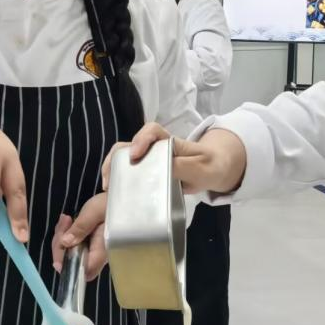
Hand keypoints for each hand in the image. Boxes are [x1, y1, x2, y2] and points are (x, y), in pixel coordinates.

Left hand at [51, 192, 107, 280]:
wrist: (122, 198)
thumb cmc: (113, 203)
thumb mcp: (95, 211)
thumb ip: (81, 227)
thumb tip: (65, 243)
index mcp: (102, 250)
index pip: (85, 270)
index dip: (69, 265)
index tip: (60, 248)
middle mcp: (97, 255)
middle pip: (73, 262)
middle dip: (61, 245)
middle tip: (64, 222)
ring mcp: (93, 250)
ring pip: (70, 253)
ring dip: (62, 237)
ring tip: (66, 218)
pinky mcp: (90, 243)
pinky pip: (73, 244)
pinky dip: (66, 234)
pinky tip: (68, 220)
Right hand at [101, 122, 247, 194]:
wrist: (216, 170)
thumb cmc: (210, 165)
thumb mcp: (202, 167)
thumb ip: (184, 166)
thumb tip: (162, 169)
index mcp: (170, 142)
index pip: (152, 131)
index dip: (140, 140)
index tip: (134, 156)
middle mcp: (156, 148)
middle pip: (129, 144)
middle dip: (115, 158)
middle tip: (109, 179)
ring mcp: (151, 160)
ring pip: (126, 158)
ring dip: (113, 170)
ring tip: (108, 188)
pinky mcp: (149, 173)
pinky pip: (132, 173)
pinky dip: (121, 181)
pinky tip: (116, 193)